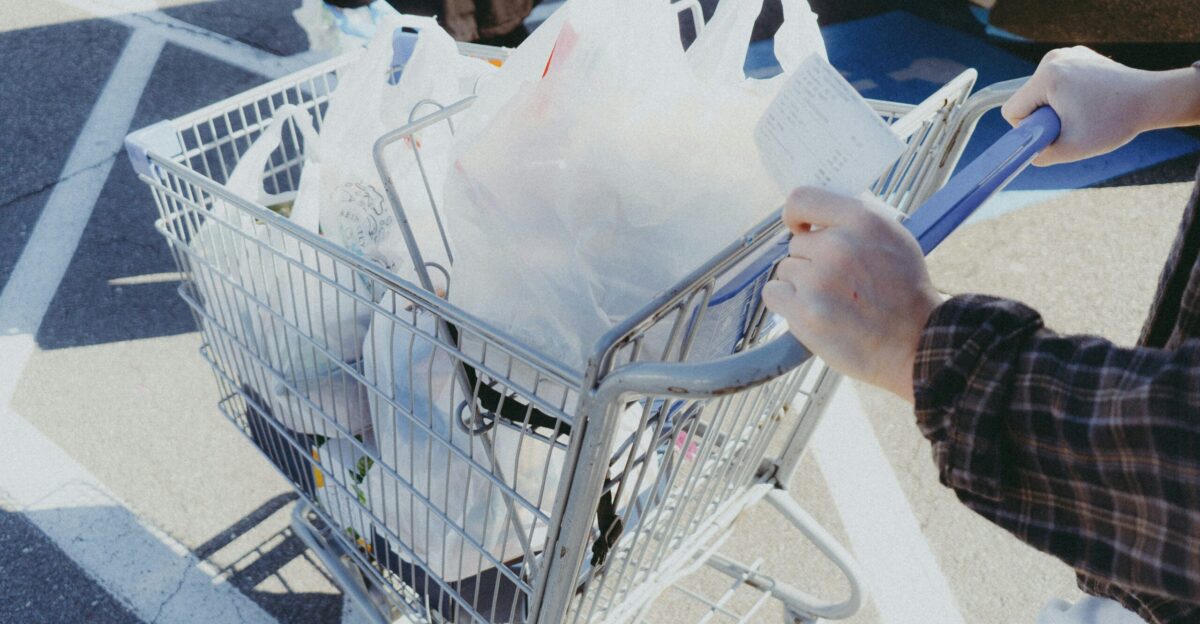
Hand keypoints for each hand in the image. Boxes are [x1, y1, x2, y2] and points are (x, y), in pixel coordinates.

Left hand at [762, 188, 940, 401]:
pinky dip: (787, 305)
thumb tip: (816, 217)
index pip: (802, 199)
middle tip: (839, 284)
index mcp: (862, 222)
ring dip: (801, 286)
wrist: (914, 343)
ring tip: (834, 302)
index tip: (799, 228)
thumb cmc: (904, 293)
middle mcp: (838, 246)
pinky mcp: (804, 311)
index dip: (795, 215)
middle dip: (810, 262)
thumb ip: (855, 223)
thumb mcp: (893, 240)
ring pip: (786, 270)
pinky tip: (815, 313)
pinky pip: (774, 293)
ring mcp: (818, 280)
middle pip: (795, 245)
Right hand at [1002, 46, 1199, 165]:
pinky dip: (1067, 94)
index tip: (1055, 130)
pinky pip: (1056, 81)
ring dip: (1055, 105)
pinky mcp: (1078, 55)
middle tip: (1075, 121)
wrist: (1152, 98)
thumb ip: (1039, 154)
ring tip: (1085, 110)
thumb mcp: (1070, 149)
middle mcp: (1054, 59)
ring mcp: (1067, 53)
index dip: (1029, 128)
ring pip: (1040, 91)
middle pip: (1026, 99)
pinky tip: (1089, 99)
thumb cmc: (1114, 123)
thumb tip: (1025, 151)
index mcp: (1047, 77)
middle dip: (1044, 116)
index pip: (1012, 110)